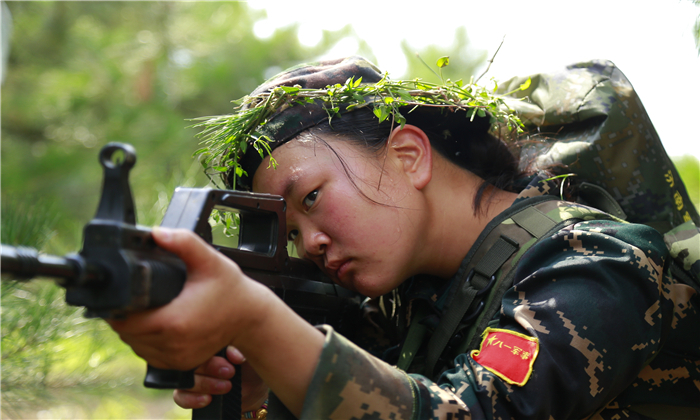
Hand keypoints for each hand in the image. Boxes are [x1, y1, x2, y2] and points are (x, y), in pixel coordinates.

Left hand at [107, 227, 271, 370]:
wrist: (252, 317)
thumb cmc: (231, 290)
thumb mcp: (209, 260)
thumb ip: (183, 242)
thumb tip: (157, 233)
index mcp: (174, 321)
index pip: (124, 321)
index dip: (117, 307)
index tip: (122, 293)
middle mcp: (173, 345)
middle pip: (127, 334)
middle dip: (125, 316)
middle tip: (133, 297)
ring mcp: (177, 358)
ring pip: (137, 346)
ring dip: (134, 331)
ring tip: (142, 310)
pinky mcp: (181, 364)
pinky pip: (150, 355)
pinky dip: (147, 342)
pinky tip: (154, 326)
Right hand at [174, 346, 268, 412]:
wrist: (253, 391)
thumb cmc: (251, 365)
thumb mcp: (251, 354)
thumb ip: (241, 350)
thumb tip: (232, 355)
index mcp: (209, 341)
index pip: (200, 340)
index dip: (211, 349)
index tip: (231, 359)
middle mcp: (196, 356)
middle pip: (189, 359)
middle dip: (210, 368)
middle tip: (230, 373)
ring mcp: (191, 374)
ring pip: (184, 378)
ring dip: (204, 384)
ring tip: (226, 386)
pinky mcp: (188, 393)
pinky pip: (180, 396)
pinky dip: (192, 399)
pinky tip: (208, 399)